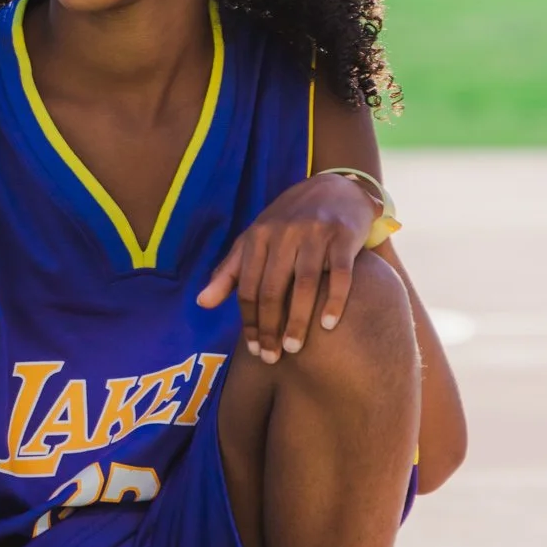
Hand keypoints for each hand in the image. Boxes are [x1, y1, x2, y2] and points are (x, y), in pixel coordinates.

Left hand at [196, 173, 373, 362]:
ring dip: (297, 321)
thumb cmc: (289, 222)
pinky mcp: (344, 236)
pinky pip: (340, 275)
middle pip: (272, 289)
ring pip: (304, 285)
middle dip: (269, 327)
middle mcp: (284, 234)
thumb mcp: (255, 240)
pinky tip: (328, 326)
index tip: (254, 349)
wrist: (335, 188)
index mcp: (258, 236)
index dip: (248, 321)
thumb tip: (201, 304)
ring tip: (294, 349)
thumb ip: (230, 271)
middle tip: (272, 358)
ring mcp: (315, 234)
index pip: (247, 287)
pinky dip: (334, 302)